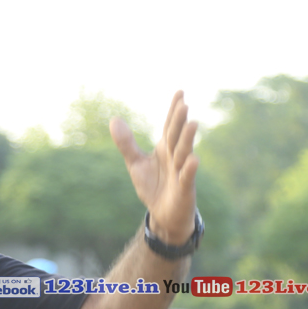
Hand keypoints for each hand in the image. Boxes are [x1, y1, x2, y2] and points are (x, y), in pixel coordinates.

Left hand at [111, 91, 198, 242]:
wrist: (164, 215)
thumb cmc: (153, 187)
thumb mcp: (136, 164)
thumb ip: (126, 143)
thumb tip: (114, 119)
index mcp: (165, 148)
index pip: (169, 125)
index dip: (174, 110)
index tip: (180, 92)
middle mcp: (176, 156)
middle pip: (176, 136)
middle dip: (179, 121)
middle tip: (184, 105)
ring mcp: (181, 171)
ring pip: (184, 153)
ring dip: (188, 139)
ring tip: (192, 123)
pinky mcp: (184, 189)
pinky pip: (187, 177)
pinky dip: (190, 169)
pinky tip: (193, 159)